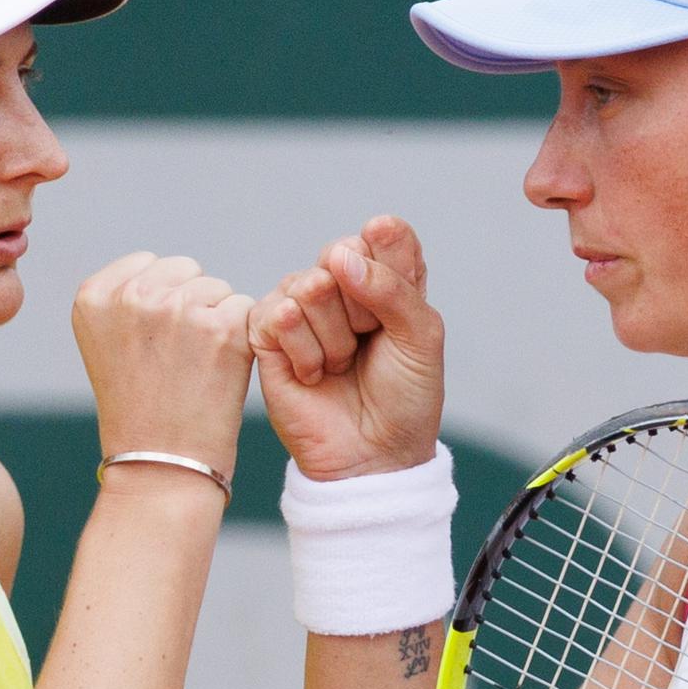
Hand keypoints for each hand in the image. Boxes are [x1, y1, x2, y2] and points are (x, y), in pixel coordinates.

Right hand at [72, 253, 255, 479]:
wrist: (161, 466)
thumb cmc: (139, 410)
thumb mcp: (107, 344)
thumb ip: (128, 298)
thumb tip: (172, 271)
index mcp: (94, 296)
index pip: (148, 263)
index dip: (161, 301)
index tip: (153, 344)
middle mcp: (132, 296)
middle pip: (186, 270)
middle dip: (191, 304)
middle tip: (178, 359)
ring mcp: (177, 309)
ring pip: (217, 289)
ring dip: (217, 321)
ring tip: (195, 368)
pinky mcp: (221, 327)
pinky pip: (244, 309)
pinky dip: (240, 338)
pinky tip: (220, 371)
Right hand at [249, 216, 444, 480]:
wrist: (373, 454)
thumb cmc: (404, 397)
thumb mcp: (421, 337)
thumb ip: (391, 286)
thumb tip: (339, 257)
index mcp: (384, 275)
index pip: (384, 234)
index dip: (390, 267)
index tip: (397, 312)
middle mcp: (340, 283)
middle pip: (341, 254)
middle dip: (361, 309)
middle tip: (367, 345)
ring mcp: (300, 306)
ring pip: (309, 285)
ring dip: (334, 338)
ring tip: (341, 366)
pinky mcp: (265, 334)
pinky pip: (279, 316)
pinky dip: (306, 353)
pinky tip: (314, 376)